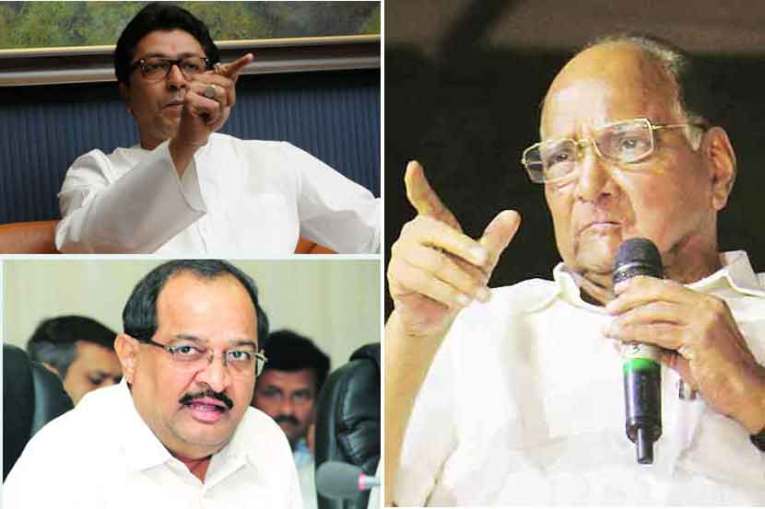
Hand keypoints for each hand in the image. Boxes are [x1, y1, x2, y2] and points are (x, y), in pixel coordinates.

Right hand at [174, 53, 253, 148]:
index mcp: (206, 79)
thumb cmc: (208, 119)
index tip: (250, 57)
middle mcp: (197, 80)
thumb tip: (235, 70)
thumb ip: (226, 87)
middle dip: (227, 102)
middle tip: (215, 111)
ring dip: (220, 111)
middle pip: (227, 84)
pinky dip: (213, 117)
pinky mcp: (189, 99)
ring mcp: (192, 88)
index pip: (225, 69)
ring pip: (221, 95)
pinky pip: (214, 106)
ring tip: (209, 115)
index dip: (239, 64)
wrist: (195, 135)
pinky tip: (204, 119)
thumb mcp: (222, 102)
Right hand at [387, 161, 520, 338]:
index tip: (413, 166)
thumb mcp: (481, 261)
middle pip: (437, 233)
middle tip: (486, 263)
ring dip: (461, 280)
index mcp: (432, 223)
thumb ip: (494, 239)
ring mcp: (401, 253)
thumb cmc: (456, 283)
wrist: (436, 316)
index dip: (417, 184)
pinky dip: (447, 292)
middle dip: (465, 249)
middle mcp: (413, 234)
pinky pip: (423, 281)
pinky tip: (461, 300)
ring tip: (480, 294)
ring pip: (435, 263)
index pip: (423, 200)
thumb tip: (513, 215)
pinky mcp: (396, 275)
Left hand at [605, 276, 764, 432]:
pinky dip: (635, 333)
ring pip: (655, 312)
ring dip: (627, 318)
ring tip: (611, 326)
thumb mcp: (690, 348)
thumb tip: (636, 337)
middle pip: (659, 294)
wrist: (746, 391)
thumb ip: (665, 339)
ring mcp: (703, 321)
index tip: (621, 289)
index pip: (668, 287)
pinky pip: (657, 332)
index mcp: (706, 304)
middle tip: (610, 308)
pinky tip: (622, 336)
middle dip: (630, 299)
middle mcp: (706, 307)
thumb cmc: (721, 372)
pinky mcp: (697, 338)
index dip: (641, 285)